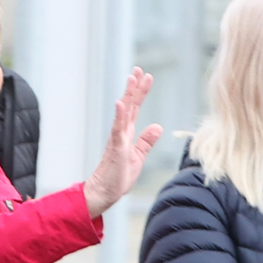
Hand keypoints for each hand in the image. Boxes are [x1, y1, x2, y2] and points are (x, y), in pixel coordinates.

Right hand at [81, 68, 162, 215]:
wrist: (105, 193)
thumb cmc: (118, 177)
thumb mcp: (138, 156)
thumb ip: (146, 141)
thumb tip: (157, 126)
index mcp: (127, 134)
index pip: (135, 108)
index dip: (141, 92)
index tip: (146, 76)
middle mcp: (121, 133)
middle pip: (129, 105)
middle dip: (134, 87)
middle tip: (138, 69)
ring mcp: (117, 139)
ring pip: (124, 113)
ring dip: (128, 95)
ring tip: (131, 78)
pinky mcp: (116, 149)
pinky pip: (117, 130)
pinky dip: (120, 116)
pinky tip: (121, 103)